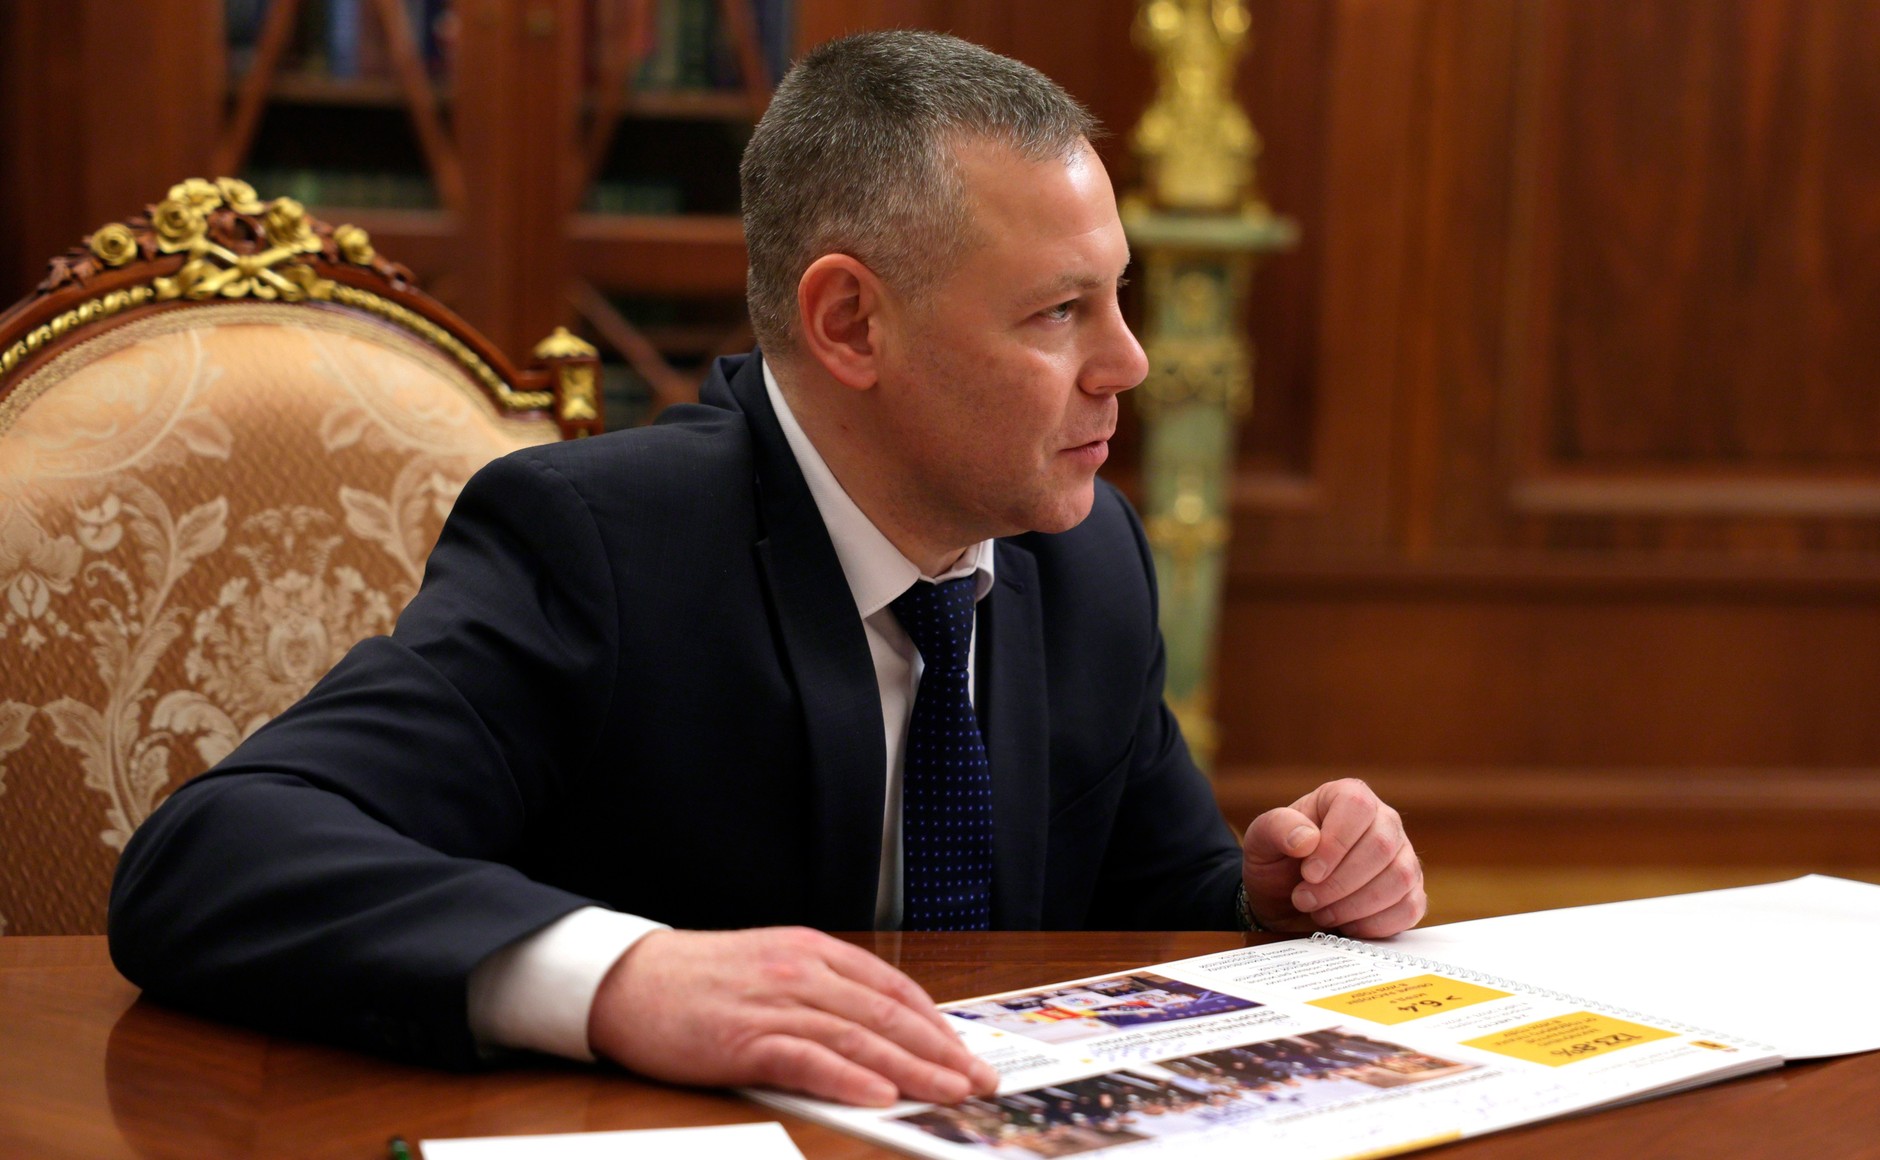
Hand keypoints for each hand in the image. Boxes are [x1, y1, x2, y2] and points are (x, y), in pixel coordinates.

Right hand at [587, 926, 999, 1106]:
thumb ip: (820, 991)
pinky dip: (849, 1077)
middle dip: (940, 1051)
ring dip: (913, 1068)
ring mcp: (774, 1004)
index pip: (892, 986)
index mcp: (812, 950)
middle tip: (979, 1080)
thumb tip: (877, 1032)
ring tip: (949, 1092)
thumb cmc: (697, 981)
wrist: (626, 980)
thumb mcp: (770, 969)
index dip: (935, 1023)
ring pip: (859, 1036)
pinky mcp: (745, 1039)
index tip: (965, 1051)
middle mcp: (801, 971)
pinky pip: (808, 1059)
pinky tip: (881, 1093)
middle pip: (887, 1014)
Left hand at [1241, 778, 1425, 937]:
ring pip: (1400, 878)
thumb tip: (1307, 839)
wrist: (1285, 899)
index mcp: (1347, 797)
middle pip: (1381, 847)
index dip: (1335, 843)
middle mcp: (1383, 822)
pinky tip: (1347, 925)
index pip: (1357, 808)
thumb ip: (1277, 828)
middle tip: (1305, 900)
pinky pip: (1410, 907)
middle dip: (1340, 883)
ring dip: (1355, 906)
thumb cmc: (1277, 861)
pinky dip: (1376, 924)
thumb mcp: (1261, 841)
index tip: (1309, 873)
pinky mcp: (1410, 892)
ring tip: (1322, 912)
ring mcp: (1402, 857)